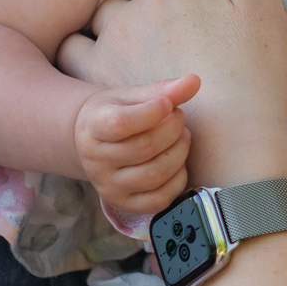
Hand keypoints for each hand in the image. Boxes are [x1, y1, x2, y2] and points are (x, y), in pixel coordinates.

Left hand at [64, 0, 286, 184]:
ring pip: (90, 26)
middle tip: (165, 29)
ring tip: (134, 52)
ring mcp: (101, 56)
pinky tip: (111, 76)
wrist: (234, 152)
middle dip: (133, 3)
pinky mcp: (92, 94)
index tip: (187, 2)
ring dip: (104, 32)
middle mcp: (121, 15)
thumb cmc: (253, 74)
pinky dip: (87, 65)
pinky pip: (73, 64)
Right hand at [73, 76, 197, 217]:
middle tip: (179, 117)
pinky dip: (178, 180)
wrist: (94, 141)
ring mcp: (109, 186)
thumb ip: (162, 89)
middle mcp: (96, 160)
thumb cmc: (116, 113)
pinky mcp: (124, 204)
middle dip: (173, 129)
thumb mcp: (132, 96)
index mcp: (92, 127)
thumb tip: (194, 81)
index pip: (121, 123)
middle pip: (144, 148)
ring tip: (182, 136)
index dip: (152, 112)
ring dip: (179, 152)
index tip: (167, 103)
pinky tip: (178, 162)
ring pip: (154, 174)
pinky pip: (159, 199)